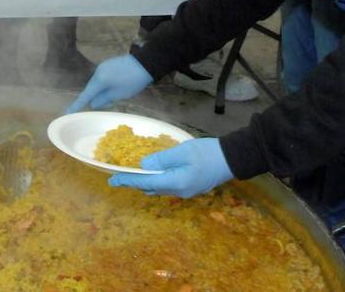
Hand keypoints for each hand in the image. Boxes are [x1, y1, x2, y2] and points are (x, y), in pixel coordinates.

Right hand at [66, 55, 152, 112]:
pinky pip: (102, 78)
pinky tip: (116, 87)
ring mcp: (103, 67)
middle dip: (95, 98)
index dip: (77, 105)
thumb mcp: (119, 94)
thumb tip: (93, 104)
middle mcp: (98, 72)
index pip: (85, 95)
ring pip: (97, 84)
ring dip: (102, 92)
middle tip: (110, 103)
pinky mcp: (108, 65)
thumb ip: (104, 99)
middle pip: (91, 89)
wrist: (145, 63)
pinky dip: (105, 85)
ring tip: (116, 95)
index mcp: (99, 80)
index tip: (67, 113)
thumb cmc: (133, 81)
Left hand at [108, 138, 233, 197]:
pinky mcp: (190, 187)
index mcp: (175, 183)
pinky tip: (152, 175)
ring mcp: (185, 192)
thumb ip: (162, 159)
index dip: (127, 181)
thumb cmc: (207, 152)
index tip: (112, 180)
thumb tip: (143, 166)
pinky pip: (167, 187)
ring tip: (131, 177)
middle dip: (133, 183)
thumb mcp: (182, 151)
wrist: (232, 158)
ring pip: (158, 189)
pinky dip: (155, 182)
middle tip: (118, 178)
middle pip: (150, 188)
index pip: (145, 183)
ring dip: (144, 184)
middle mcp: (178, 191)